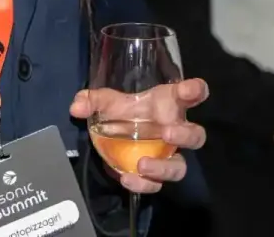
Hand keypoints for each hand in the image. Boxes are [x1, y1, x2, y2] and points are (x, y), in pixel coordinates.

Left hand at [71, 77, 208, 194]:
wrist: (115, 136)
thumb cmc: (123, 112)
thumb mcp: (107, 103)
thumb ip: (94, 100)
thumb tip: (76, 107)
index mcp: (169, 104)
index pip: (193, 93)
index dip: (196, 90)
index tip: (188, 91)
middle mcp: (175, 130)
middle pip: (196, 135)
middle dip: (186, 134)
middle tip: (167, 132)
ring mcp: (167, 155)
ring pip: (180, 167)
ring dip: (165, 167)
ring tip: (142, 164)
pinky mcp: (155, 175)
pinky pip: (156, 184)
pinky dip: (143, 184)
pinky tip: (127, 178)